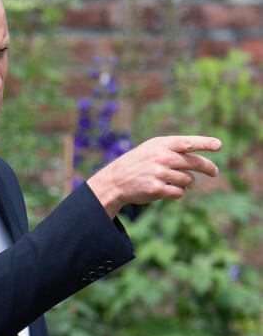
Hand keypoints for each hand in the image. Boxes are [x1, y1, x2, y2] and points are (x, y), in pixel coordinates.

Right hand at [86, 136, 221, 217]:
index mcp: (161, 145)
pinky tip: (167, 189)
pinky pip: (180, 192)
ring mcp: (159, 173)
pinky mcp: (157, 189)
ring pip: (189, 180)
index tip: (218, 145)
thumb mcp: (152, 148)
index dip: (204, 143)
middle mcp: (161, 157)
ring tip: (173, 180)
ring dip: (186, 182)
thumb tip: (201, 160)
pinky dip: (178, 192)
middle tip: (214, 172)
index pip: (187, 142)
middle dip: (208, 168)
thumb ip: (174, 149)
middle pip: (194, 163)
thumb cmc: (138, 162)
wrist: (117, 179)